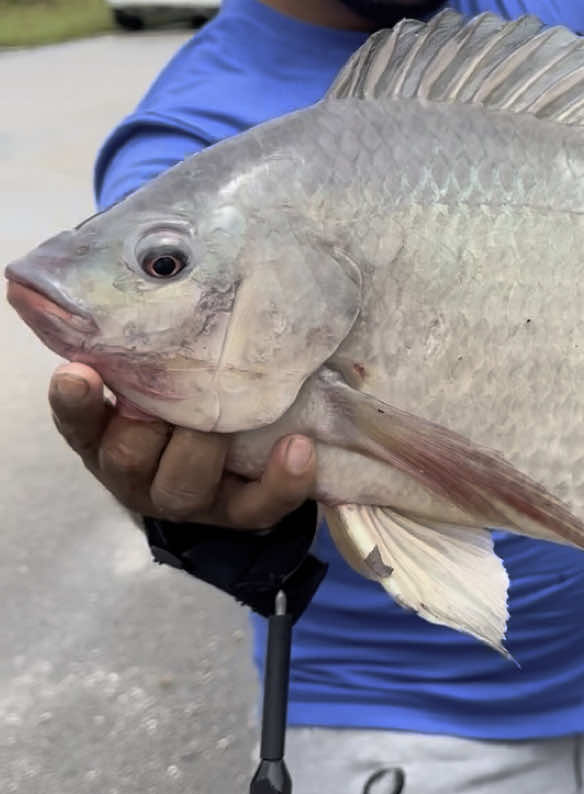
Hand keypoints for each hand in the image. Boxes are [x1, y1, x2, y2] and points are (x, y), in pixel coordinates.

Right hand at [48, 363, 316, 529]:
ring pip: (185, 486)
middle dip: (154, 420)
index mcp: (104, 435)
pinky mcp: (237, 513)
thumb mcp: (150, 374)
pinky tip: (298, 446)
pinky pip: (257, 508)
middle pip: (129, 458)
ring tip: (234, 414)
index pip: (77, 421)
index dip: (76, 401)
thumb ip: (143, 346)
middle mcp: (136, 474)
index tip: (75, 372)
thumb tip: (153, 279)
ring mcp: (187, 498)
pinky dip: (280, 480)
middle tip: (180, 383)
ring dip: (208, 446)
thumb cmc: (177, 398)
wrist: (221, 465)